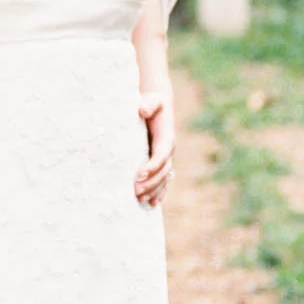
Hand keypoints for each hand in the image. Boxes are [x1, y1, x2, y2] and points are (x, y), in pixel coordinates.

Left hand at [135, 89, 174, 206]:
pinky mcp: (160, 164)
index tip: (139, 174)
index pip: (162, 154)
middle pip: (163, 171)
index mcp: (167, 138)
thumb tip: (142, 109)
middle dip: (151, 182)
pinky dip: (159, 192)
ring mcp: (165, 159)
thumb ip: (149, 103)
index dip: (152, 166)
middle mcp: (168, 151)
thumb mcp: (152, 99)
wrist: (157, 107)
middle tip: (135, 190)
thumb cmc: (151, 103)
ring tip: (140, 199)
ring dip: (154, 190)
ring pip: (164, 179)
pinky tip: (152, 203)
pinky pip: (163, 181)